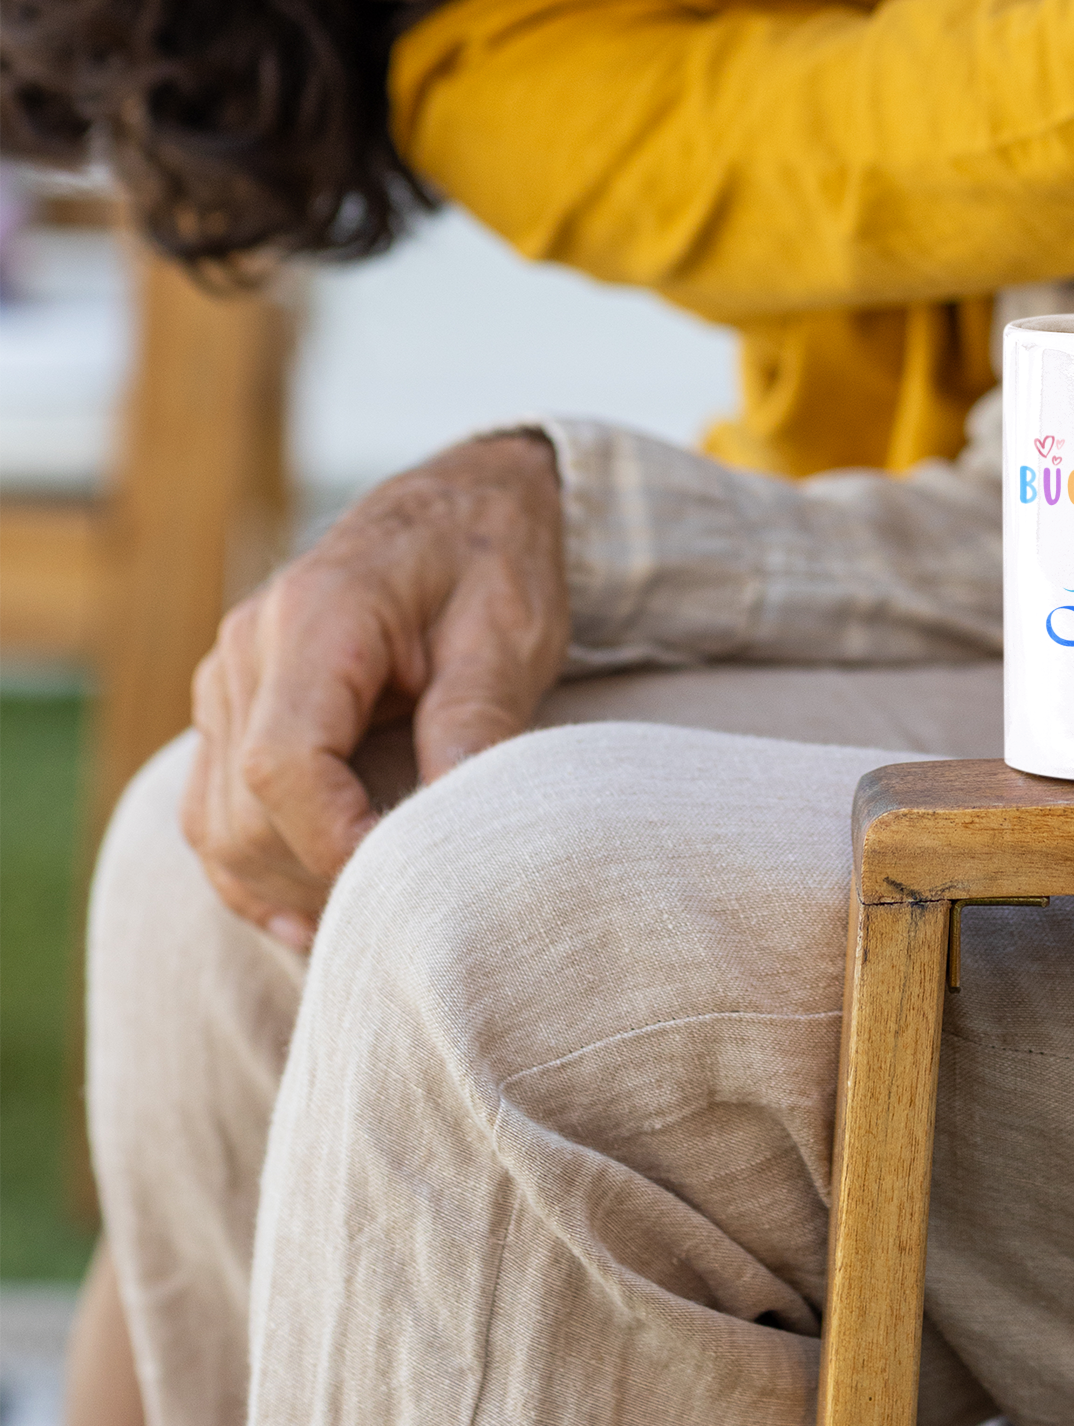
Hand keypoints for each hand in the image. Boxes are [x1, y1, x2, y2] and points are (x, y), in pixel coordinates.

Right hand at [180, 429, 568, 942]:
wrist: (463, 502)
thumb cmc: (491, 559)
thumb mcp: (507, 629)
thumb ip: (475, 720)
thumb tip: (453, 834)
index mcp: (316, 613)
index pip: (284, 764)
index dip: (333, 844)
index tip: (405, 887)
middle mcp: (250, 646)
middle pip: (242, 808)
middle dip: (315, 876)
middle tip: (406, 914)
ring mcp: (229, 678)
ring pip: (216, 823)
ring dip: (282, 886)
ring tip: (366, 923)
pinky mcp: (233, 707)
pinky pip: (214, 810)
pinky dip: (254, 870)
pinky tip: (311, 912)